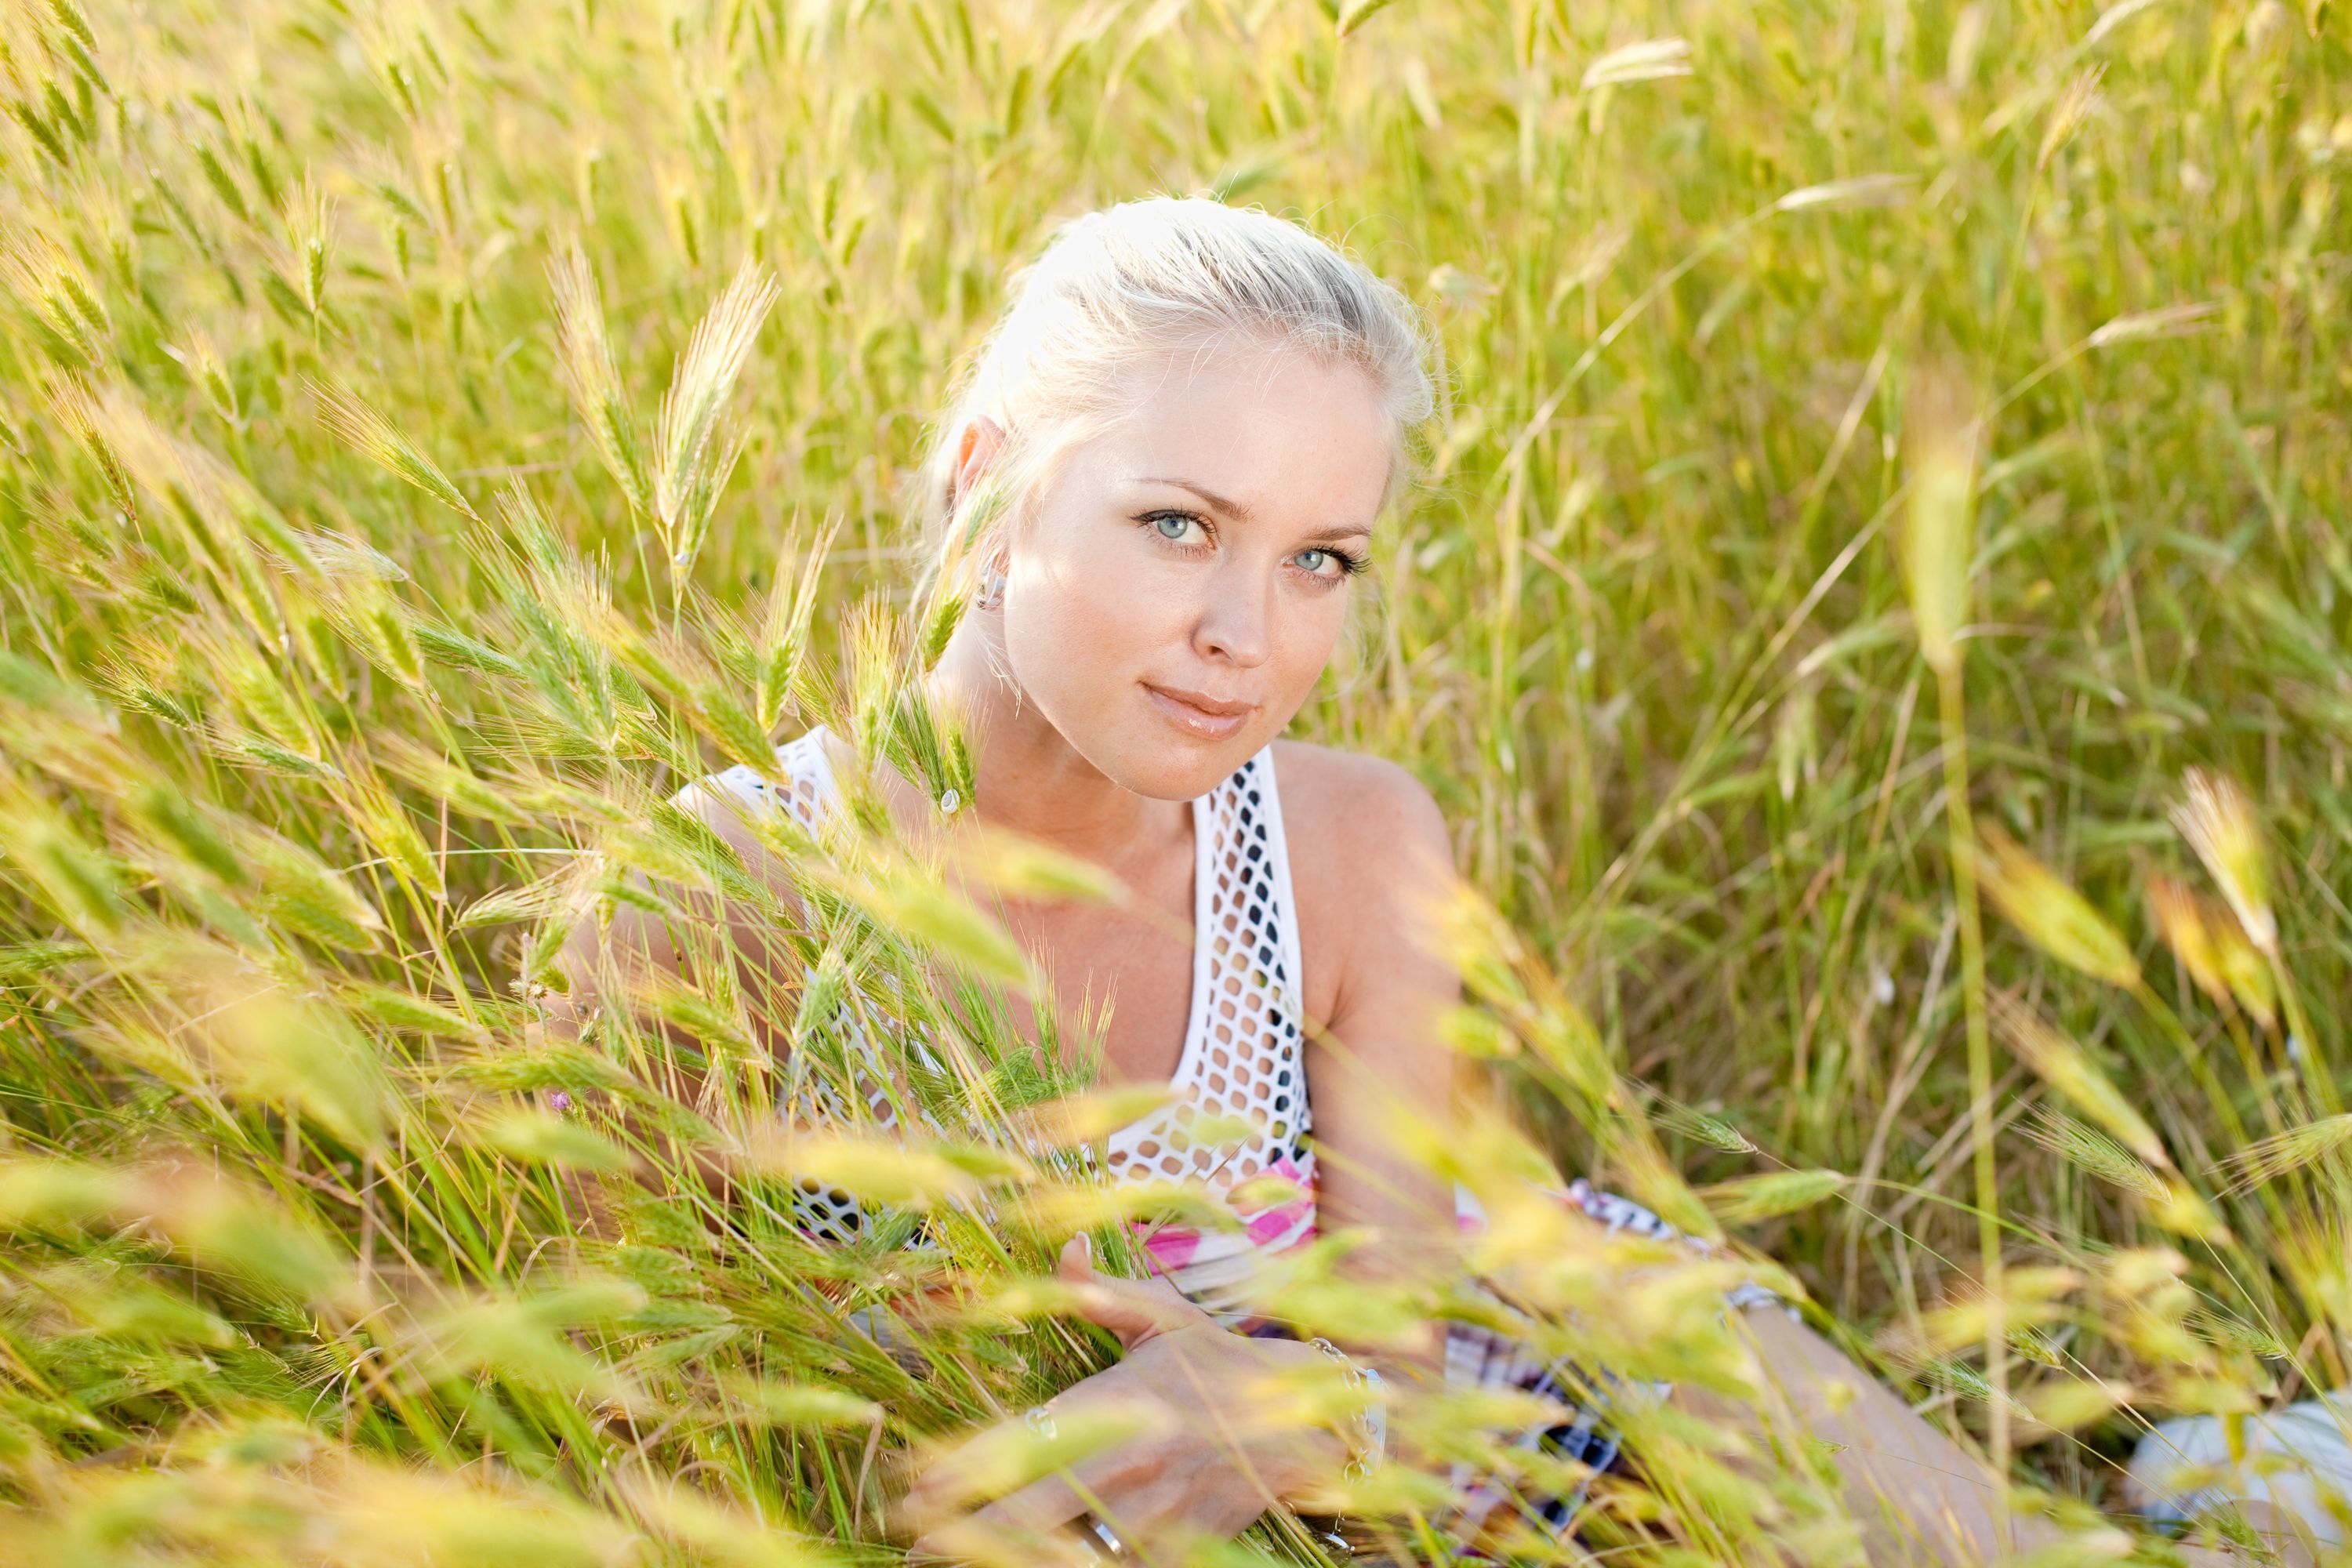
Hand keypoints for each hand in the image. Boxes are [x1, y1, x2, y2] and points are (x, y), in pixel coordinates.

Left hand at [901, 1235, 1354, 1563]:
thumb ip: (1104, 1293)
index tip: (914, 1490)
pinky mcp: (1186, 1545)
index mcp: (1122, 1398)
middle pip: (1037, 1507)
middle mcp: (1136, 1458)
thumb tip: (1061, 1247)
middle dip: (969, 1532)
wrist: (1314, 1419)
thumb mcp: (1167, 1317)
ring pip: (1075, 1552)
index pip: (1028, 1438)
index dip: (965, 1469)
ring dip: (1016, 1560)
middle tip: (914, 1544)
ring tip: (954, 1566)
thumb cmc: (1223, 1364)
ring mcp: (1163, 1511)